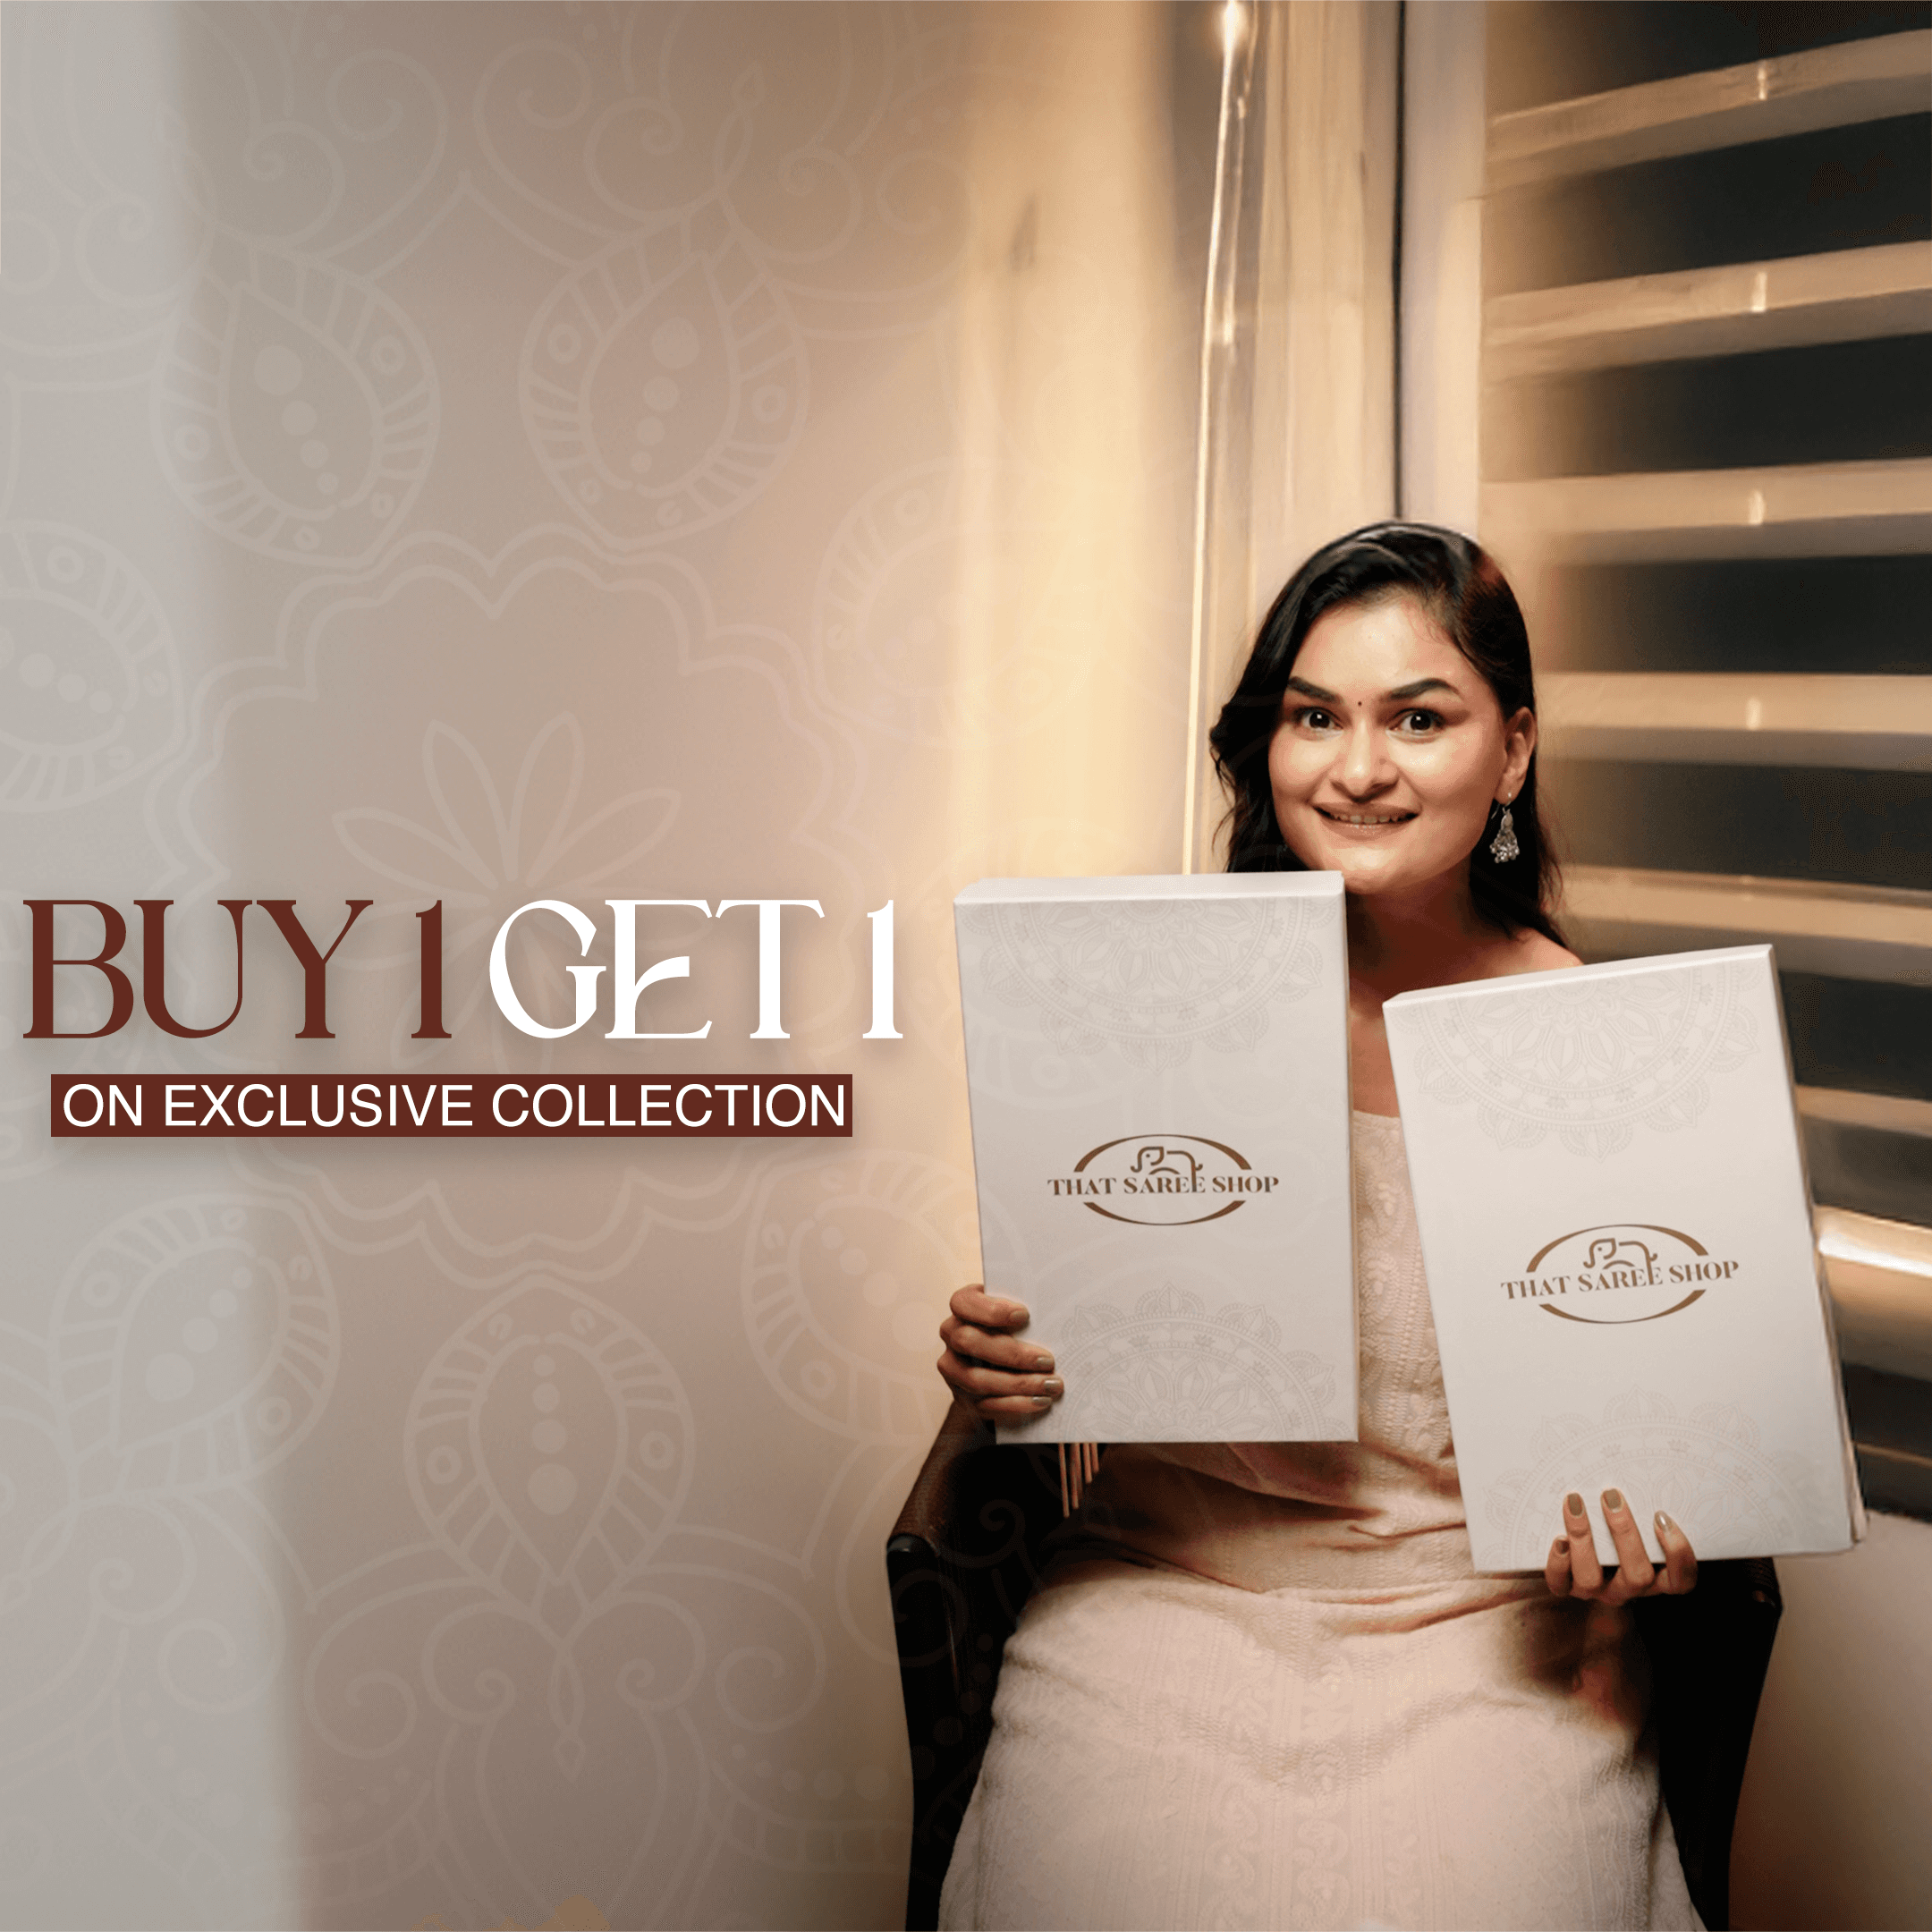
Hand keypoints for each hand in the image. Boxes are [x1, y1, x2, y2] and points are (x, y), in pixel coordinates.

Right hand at [937, 1284, 1062, 1420]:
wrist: (998, 1362)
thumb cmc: (1014, 1327)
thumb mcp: (1015, 1312)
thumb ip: (1027, 1309)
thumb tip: (1055, 1309)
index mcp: (963, 1307)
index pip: (963, 1303)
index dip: (990, 1310)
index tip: (1024, 1315)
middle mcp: (952, 1335)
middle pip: (969, 1342)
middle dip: (1011, 1353)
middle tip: (1048, 1360)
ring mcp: (953, 1368)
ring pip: (977, 1379)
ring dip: (1018, 1384)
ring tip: (1051, 1385)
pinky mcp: (962, 1396)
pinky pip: (986, 1404)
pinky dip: (1016, 1404)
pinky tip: (1041, 1400)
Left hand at [1545, 1489, 1697, 1603]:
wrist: (1573, 1556)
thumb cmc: (1614, 1524)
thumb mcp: (1637, 1518)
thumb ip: (1644, 1504)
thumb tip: (1639, 1459)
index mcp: (1656, 1575)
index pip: (1681, 1580)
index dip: (1678, 1554)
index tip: (1661, 1516)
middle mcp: (1628, 1587)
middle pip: (1638, 1576)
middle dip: (1624, 1534)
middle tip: (1610, 1495)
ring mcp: (1597, 1591)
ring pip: (1593, 1580)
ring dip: (1584, 1540)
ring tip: (1575, 1504)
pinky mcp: (1566, 1588)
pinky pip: (1560, 1585)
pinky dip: (1558, 1562)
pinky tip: (1559, 1538)